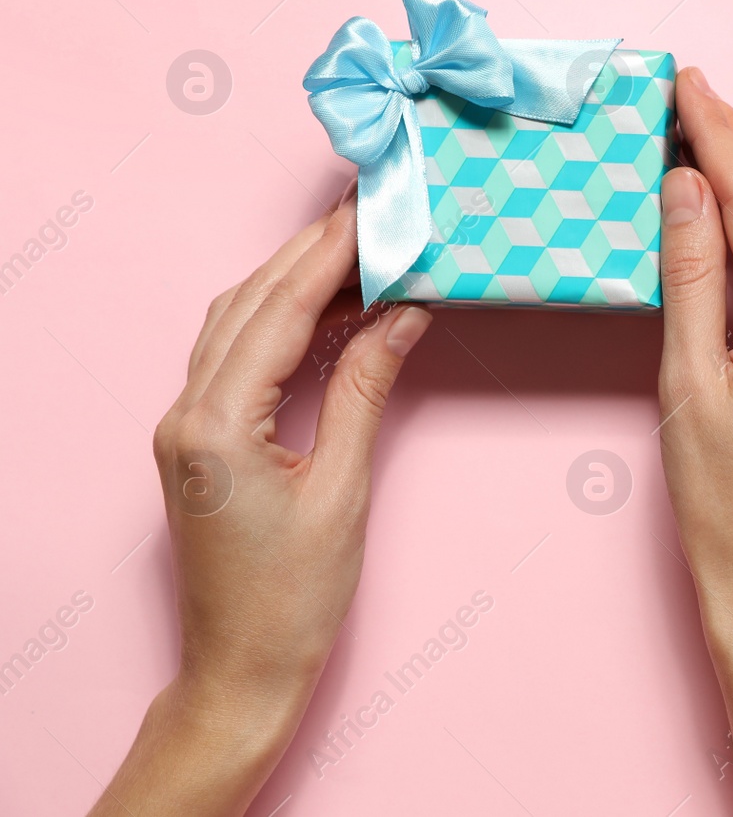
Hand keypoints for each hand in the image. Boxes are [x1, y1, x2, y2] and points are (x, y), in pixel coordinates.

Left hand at [91, 195, 432, 816]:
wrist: (243, 669)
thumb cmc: (293, 597)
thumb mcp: (344, 488)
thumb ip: (366, 388)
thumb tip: (402, 313)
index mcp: (215, 423)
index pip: (280, 308)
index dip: (332, 253)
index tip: (375, 208)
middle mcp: (186, 413)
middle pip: (250, 301)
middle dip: (313, 250)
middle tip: (373, 210)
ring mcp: (185, 425)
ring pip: (237, 321)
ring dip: (295, 278)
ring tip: (358, 246)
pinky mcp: (199, 440)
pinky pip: (236, 355)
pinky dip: (281, 319)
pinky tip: (328, 309)